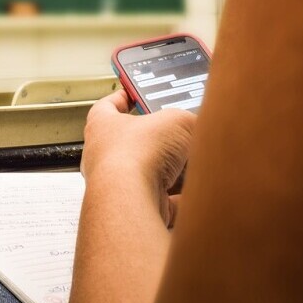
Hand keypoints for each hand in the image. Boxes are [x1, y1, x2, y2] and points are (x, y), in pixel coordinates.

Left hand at [81, 90, 195, 225]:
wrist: (129, 200)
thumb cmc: (135, 155)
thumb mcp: (176, 121)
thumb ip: (188, 120)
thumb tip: (200, 126)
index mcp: (102, 126)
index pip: (108, 106)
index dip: (124, 97)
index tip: (135, 93)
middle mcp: (105, 156)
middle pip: (135, 143)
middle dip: (161, 140)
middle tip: (182, 133)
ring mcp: (118, 185)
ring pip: (150, 175)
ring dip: (173, 171)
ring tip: (195, 163)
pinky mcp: (135, 208)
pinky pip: (163, 203)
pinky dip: (182, 200)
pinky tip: (197, 193)